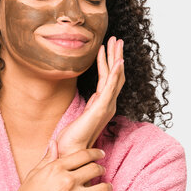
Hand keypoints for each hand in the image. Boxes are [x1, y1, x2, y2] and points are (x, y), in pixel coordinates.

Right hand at [5, 140, 124, 190]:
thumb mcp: (33, 175)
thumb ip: (47, 159)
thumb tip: (54, 142)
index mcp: (56, 168)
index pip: (83, 155)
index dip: (95, 152)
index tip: (100, 153)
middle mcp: (68, 181)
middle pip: (94, 168)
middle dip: (101, 168)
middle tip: (102, 170)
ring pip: (102, 187)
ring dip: (107, 186)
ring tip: (108, 187)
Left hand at [56, 36, 125, 157]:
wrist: (72, 151)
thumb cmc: (74, 137)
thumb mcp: (84, 116)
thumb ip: (91, 105)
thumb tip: (94, 97)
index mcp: (104, 104)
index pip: (109, 79)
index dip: (110, 62)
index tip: (109, 47)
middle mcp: (108, 104)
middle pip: (116, 75)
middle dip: (116, 55)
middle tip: (117, 38)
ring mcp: (107, 105)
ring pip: (115, 77)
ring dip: (116, 58)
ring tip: (116, 42)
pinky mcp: (102, 108)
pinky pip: (111, 87)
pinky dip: (115, 73)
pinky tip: (118, 61)